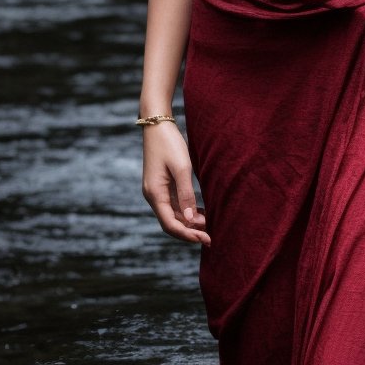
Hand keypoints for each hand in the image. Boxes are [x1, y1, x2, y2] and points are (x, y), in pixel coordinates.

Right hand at [141, 122, 210, 246]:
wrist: (157, 124)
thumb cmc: (170, 143)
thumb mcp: (182, 167)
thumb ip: (186, 193)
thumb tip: (190, 219)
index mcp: (155, 193)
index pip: (170, 224)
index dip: (187, 234)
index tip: (205, 239)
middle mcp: (153, 196)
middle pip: (171, 223)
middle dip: (190, 232)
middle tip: (211, 238)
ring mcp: (157, 191)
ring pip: (174, 215)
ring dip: (190, 223)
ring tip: (210, 228)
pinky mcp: (163, 185)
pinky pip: (175, 205)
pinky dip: (188, 212)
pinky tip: (202, 214)